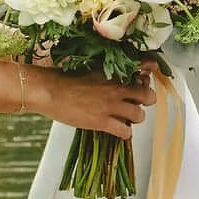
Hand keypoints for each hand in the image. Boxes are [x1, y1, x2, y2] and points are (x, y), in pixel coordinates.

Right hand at [34, 61, 157, 137]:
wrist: (50, 90)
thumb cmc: (65, 77)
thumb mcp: (91, 66)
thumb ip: (109, 69)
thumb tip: (120, 75)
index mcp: (115, 71)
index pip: (145, 68)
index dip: (146, 77)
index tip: (142, 80)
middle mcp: (117, 87)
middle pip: (148, 96)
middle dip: (145, 100)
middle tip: (136, 102)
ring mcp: (111, 105)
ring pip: (140, 116)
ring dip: (135, 117)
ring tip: (125, 117)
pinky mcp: (103, 122)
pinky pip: (126, 132)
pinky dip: (124, 132)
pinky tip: (117, 129)